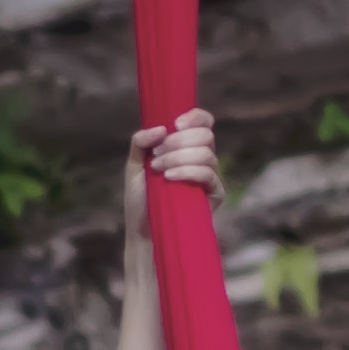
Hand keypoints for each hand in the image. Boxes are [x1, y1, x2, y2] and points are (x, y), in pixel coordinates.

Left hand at [122, 109, 219, 237]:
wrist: (143, 232)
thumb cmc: (140, 199)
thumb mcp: (134, 166)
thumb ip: (141, 142)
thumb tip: (161, 128)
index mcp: (187, 147)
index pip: (203, 122)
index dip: (195, 117)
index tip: (175, 124)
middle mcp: (202, 158)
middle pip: (205, 134)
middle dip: (178, 141)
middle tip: (156, 155)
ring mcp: (210, 176)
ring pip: (206, 153)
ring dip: (178, 156)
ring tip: (158, 169)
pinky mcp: (215, 193)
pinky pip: (208, 173)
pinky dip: (188, 171)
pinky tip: (169, 178)